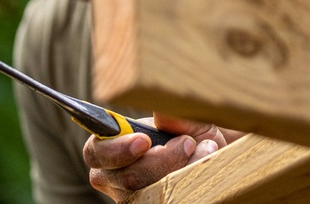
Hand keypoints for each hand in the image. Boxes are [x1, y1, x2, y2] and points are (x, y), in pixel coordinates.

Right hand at [83, 113, 227, 201]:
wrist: (213, 156)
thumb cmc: (193, 134)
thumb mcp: (188, 120)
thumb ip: (175, 117)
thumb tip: (160, 114)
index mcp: (113, 148)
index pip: (96, 152)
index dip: (116, 149)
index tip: (144, 141)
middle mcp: (116, 177)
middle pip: (127, 177)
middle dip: (161, 160)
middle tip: (188, 143)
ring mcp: (134, 197)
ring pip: (149, 193)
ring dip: (181, 170)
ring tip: (205, 149)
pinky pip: (168, 200)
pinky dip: (190, 183)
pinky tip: (203, 168)